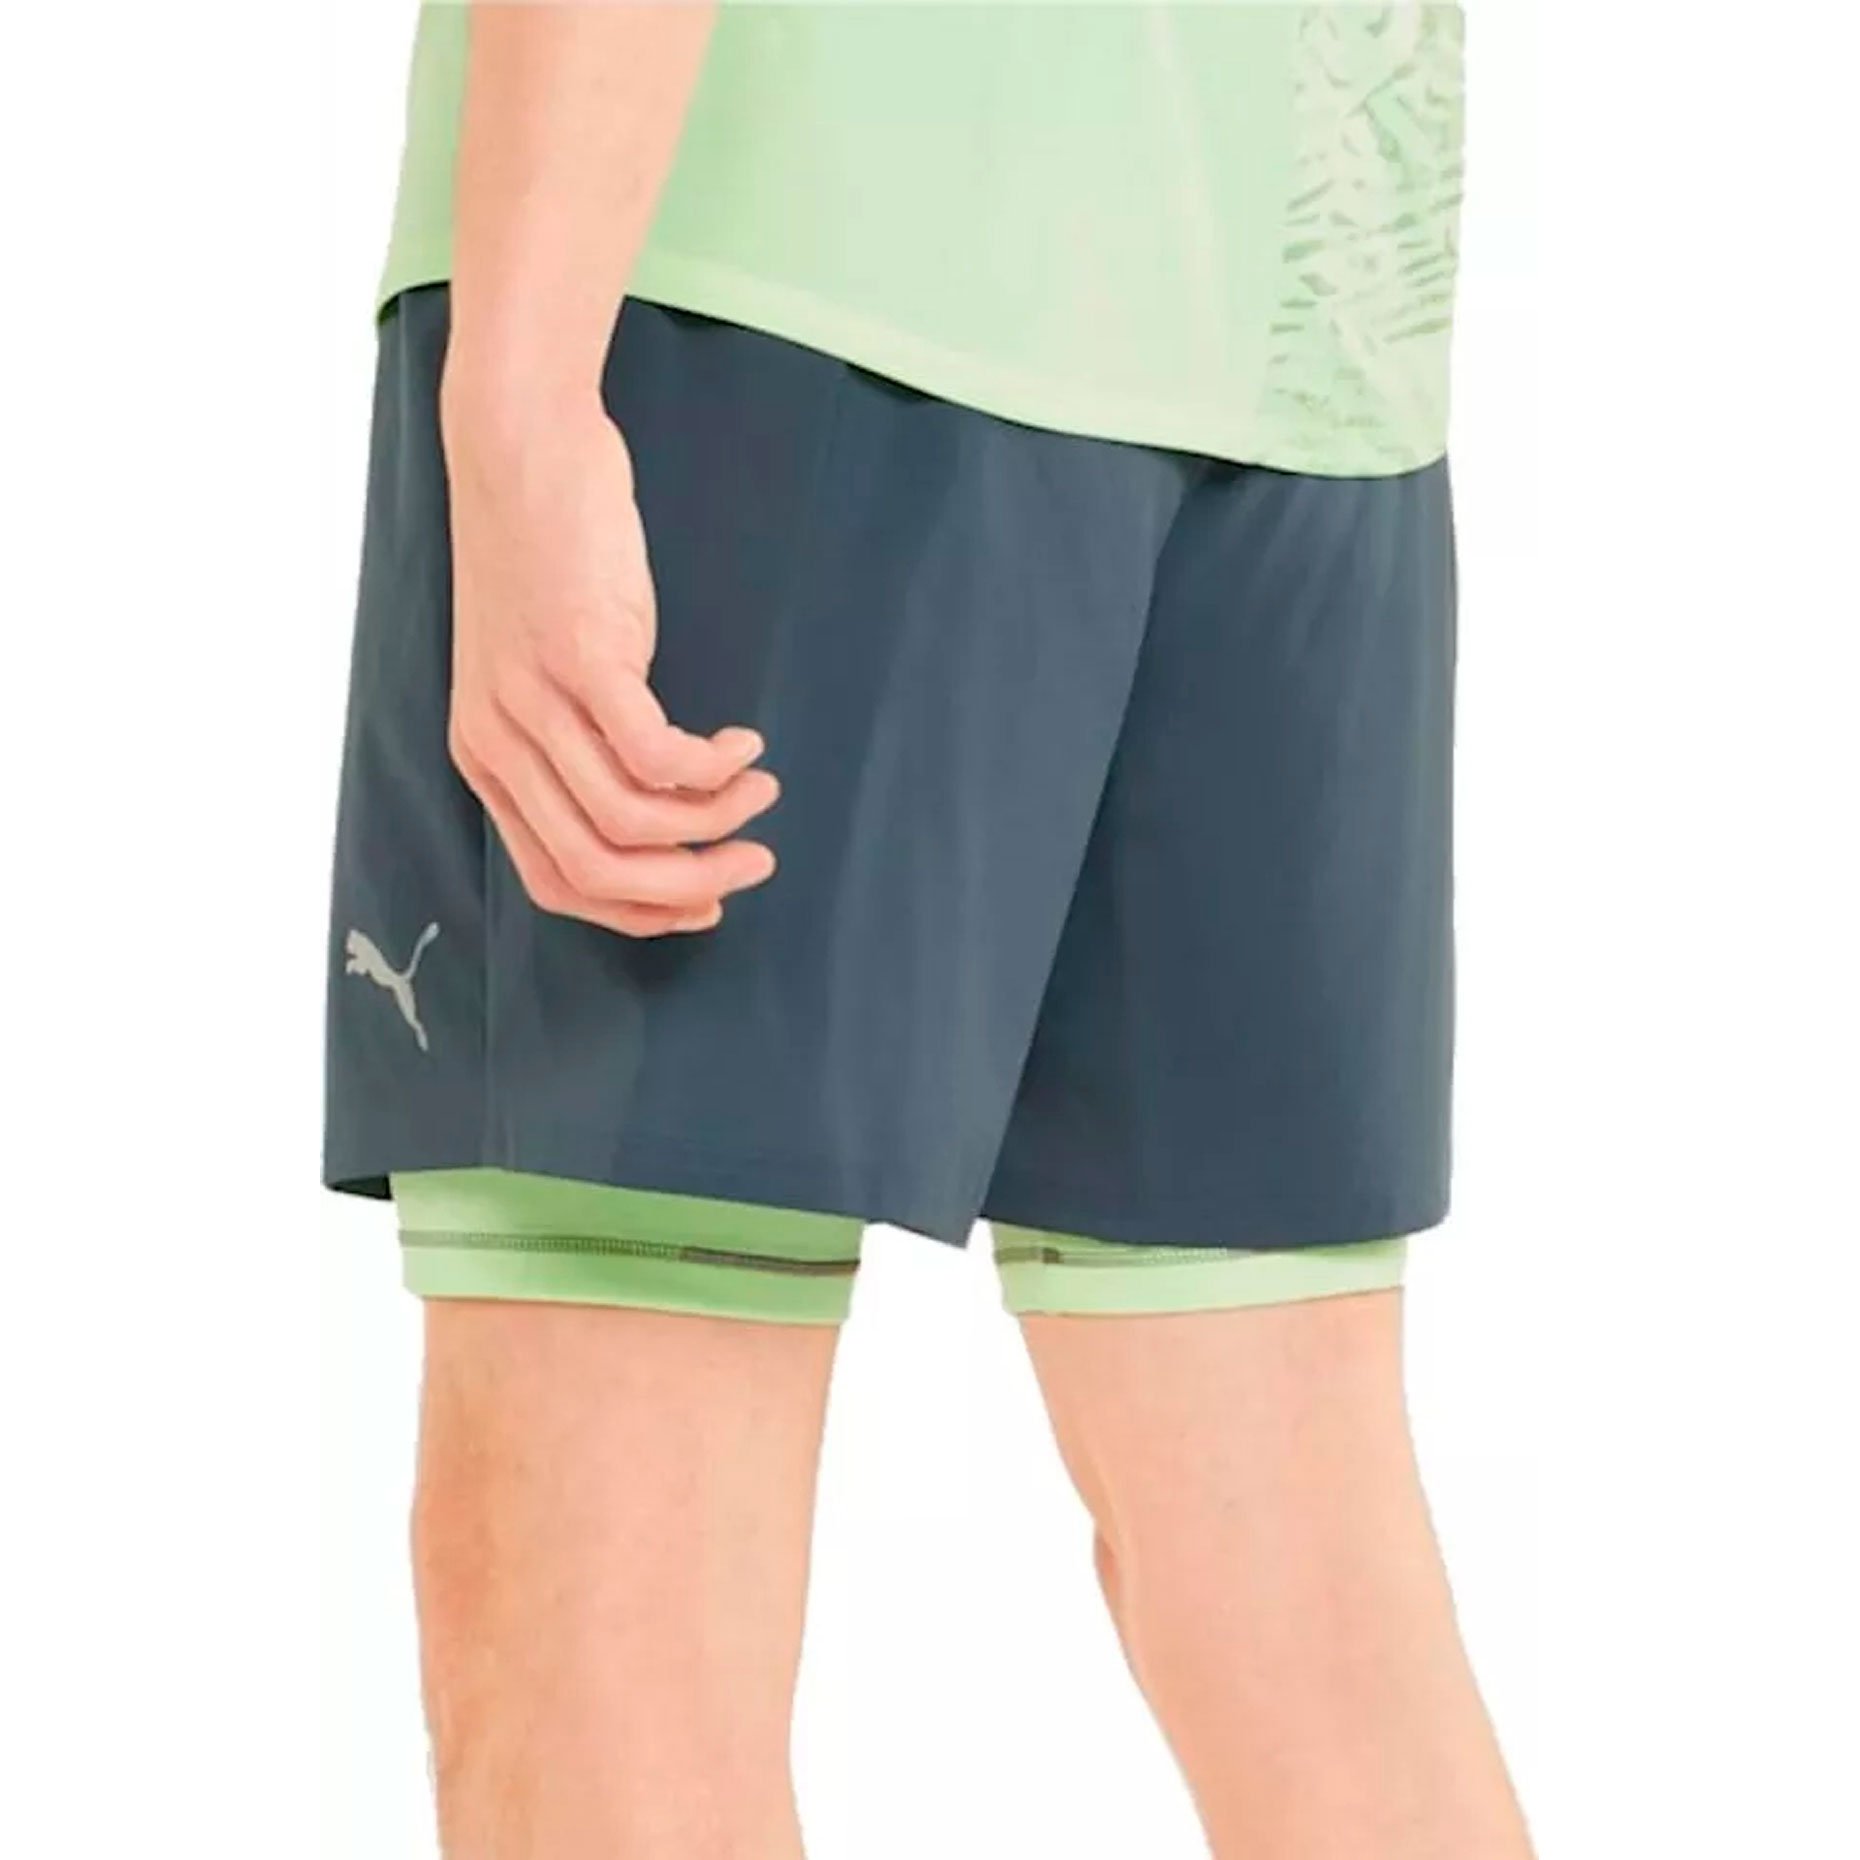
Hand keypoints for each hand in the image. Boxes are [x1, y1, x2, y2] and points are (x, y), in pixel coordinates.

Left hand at [441, 393, 777, 936]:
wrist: (519, 448)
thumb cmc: (542, 555)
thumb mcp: (537, 670)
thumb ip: (573, 742)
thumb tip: (656, 807)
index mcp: (486, 760)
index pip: (555, 883)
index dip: (639, 912)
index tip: (703, 900)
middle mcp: (500, 744)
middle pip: (598, 871)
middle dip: (689, 885)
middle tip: (752, 863)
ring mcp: (536, 703)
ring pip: (633, 823)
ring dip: (715, 822)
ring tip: (759, 792)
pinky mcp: (581, 657)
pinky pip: (657, 756)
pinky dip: (711, 767)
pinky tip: (740, 744)